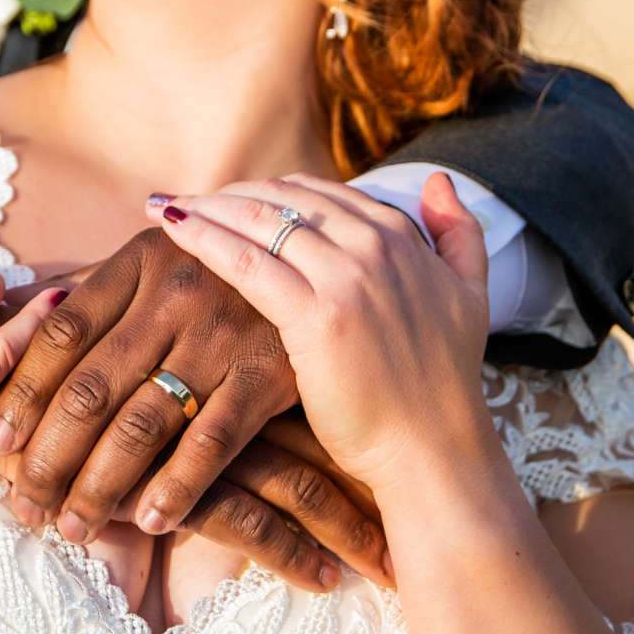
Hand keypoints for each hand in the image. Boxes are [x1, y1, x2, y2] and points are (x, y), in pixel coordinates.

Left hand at [0, 226, 298, 547]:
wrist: (330, 267)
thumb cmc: (223, 280)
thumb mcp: (160, 269)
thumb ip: (94, 299)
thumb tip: (4, 325)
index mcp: (138, 260)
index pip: (59, 336)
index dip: (20, 395)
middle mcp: (176, 290)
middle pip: (89, 388)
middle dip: (49, 457)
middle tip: (25, 505)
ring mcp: (224, 331)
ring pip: (141, 423)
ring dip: (99, 485)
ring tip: (74, 527)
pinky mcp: (269, 371)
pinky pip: (211, 444)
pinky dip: (175, 488)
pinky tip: (149, 522)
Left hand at [152, 173, 489, 494]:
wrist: (435, 452)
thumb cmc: (443, 387)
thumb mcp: (468, 297)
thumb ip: (457, 236)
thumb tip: (437, 181)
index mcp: (402, 237)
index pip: (320, 192)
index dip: (270, 191)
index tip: (231, 197)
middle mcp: (375, 245)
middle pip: (283, 197)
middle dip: (229, 194)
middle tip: (187, 201)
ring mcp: (347, 277)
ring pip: (258, 220)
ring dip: (206, 207)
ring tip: (164, 209)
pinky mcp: (317, 315)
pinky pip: (245, 260)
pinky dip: (204, 238)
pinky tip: (171, 232)